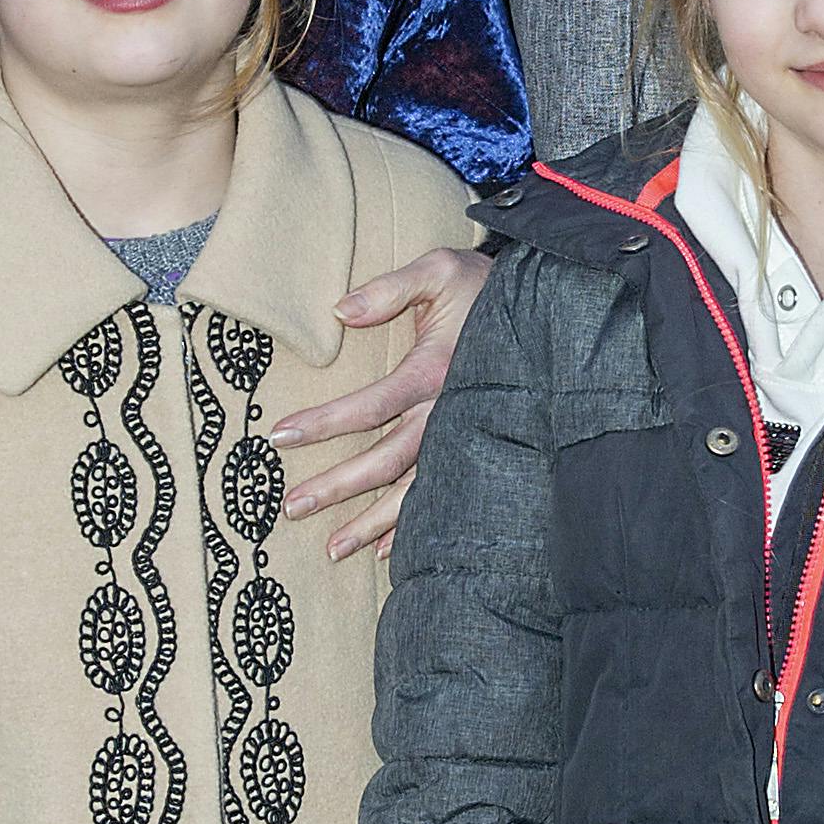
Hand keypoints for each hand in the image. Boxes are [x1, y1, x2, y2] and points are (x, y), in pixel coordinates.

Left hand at [269, 242, 493, 562]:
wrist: (544, 309)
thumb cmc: (482, 288)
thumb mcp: (438, 271)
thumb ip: (390, 289)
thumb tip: (341, 312)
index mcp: (436, 371)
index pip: (371, 405)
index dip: (324, 423)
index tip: (280, 437)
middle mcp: (451, 413)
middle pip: (386, 460)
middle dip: (338, 487)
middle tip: (292, 507)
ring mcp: (467, 437)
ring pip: (414, 491)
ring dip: (372, 524)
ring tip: (332, 549)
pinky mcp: (478, 448)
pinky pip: (446, 497)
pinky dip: (415, 526)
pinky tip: (387, 551)